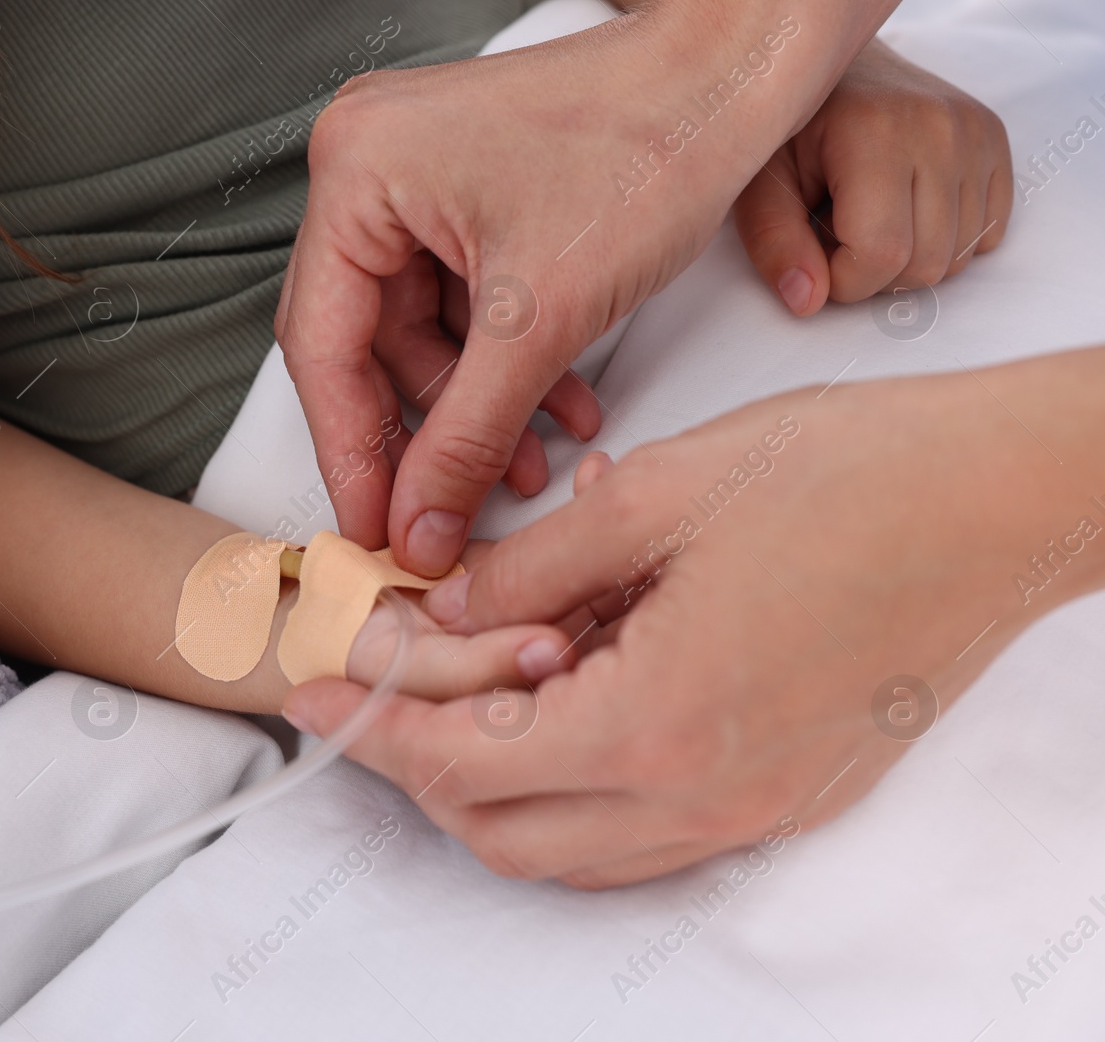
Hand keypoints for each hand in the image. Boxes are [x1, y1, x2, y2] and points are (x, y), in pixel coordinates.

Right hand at [276, 0, 912, 578]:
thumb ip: (467, 437)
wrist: (735, 78)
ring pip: (418, 332)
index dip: (349, 452)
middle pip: (362, 341)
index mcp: (356, 173)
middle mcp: (367, 168)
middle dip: (417, 435)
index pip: (322, 344)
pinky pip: (459, 303)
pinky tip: (554, 411)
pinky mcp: (462, 195)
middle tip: (433, 519)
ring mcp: (414, 179)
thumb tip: (417, 528)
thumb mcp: (543, 318)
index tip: (373, 529)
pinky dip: (502, 364)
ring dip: (472, 408)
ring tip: (526, 467)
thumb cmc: (650, 146)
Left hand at [282, 350, 1104, 886]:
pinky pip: (644, 825)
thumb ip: (524, 568)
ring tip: (458, 681)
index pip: (462, 766)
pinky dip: (575, 778)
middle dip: (419, 764)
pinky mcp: (787, 795)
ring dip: (494, 779)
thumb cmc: (848, 476)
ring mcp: (753, 811)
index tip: (316, 687)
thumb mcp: (652, 495)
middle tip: (377, 683)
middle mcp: (702, 799)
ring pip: (573, 844)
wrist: (1003, 498)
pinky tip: (561, 687)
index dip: (373, 726)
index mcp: (655, 725)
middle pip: (503, 832)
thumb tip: (439, 609)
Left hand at [735, 39, 1012, 314]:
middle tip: (837, 233)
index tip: (813, 254)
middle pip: (925, 265)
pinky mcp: (994, 139)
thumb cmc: (787, 128)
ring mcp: (975, 131)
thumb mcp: (757, 184)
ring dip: (908, 259)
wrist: (830, 63)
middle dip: (872, 274)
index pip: (882, 254)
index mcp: (875, 132)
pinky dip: (947, 240)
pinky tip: (906, 208)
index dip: (842, 281)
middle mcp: (939, 127)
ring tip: (869, 215)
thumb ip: (775, 244)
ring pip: (958, 257)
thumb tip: (807, 302)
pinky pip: (988, 231)